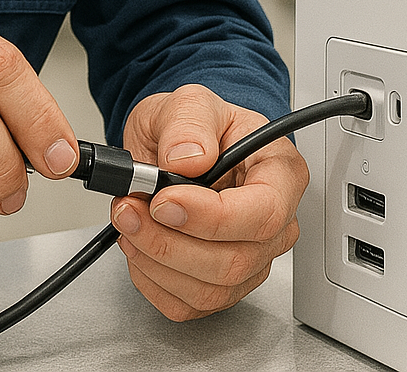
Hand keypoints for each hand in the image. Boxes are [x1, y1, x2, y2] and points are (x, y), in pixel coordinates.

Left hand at [111, 85, 306, 320]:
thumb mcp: (189, 102)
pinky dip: (151, 280)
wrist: (178, 144)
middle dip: (169, 241)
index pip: (262, 214)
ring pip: (210, 290)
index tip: (164, 200)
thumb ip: (188, 123)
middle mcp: (274, 223)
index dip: (211, 217)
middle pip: (234, 261)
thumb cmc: (196, 125)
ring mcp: (251, 258)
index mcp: (280, 174)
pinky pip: (188, 305)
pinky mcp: (221, 283)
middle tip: (129, 207)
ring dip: (154, 260)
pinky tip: (138, 245)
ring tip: (127, 219)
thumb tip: (186, 158)